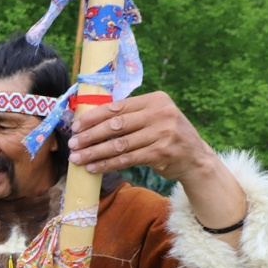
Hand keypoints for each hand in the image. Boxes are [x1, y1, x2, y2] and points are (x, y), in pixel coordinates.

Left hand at [67, 91, 215, 182]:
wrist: (195, 157)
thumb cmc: (167, 135)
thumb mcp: (155, 116)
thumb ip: (131, 114)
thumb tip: (91, 119)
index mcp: (155, 100)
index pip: (117, 107)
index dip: (93, 117)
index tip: (76, 126)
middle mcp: (160, 114)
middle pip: (116, 125)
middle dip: (90, 136)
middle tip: (72, 144)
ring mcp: (162, 134)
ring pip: (119, 145)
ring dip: (94, 153)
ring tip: (77, 158)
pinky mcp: (160, 153)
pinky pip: (126, 159)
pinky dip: (107, 164)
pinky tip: (93, 167)